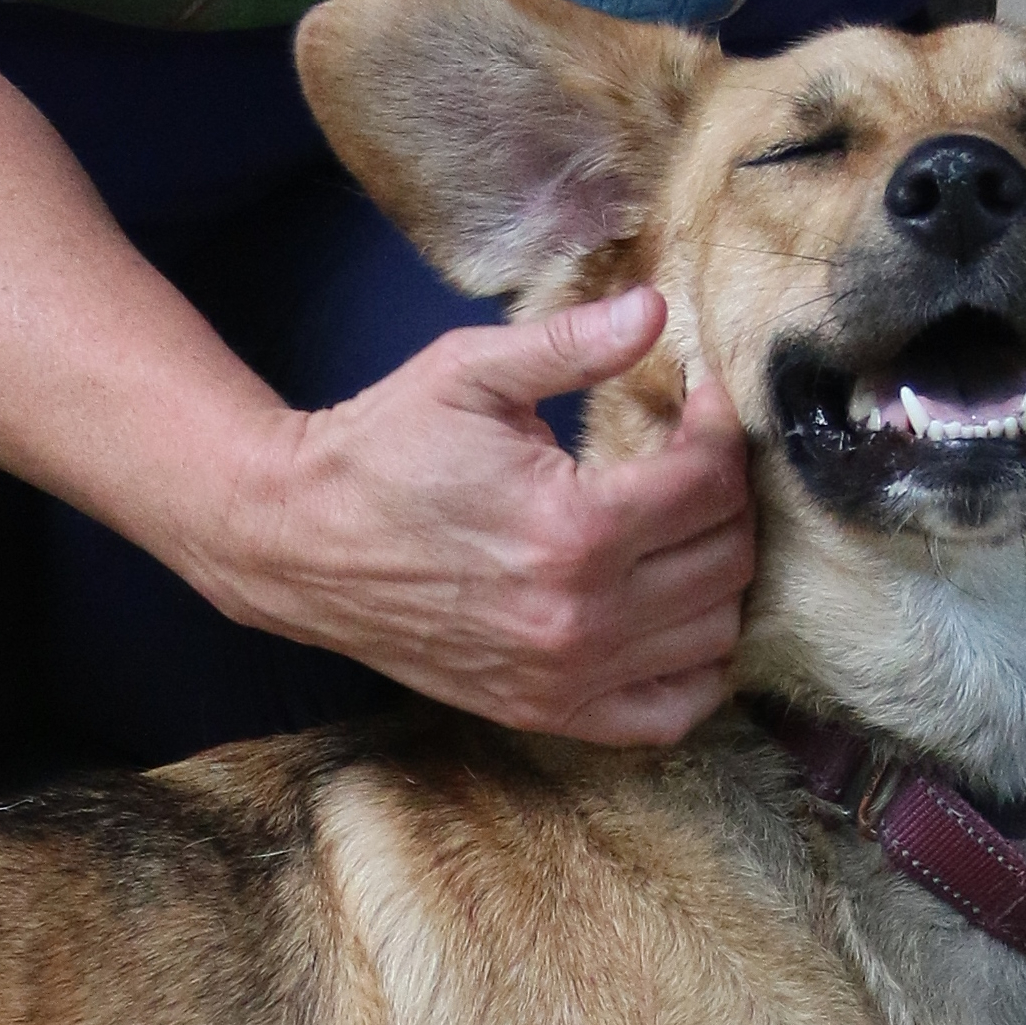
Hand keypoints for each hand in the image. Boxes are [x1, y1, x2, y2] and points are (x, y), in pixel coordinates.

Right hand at [228, 286, 753, 744]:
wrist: (298, 542)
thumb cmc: (382, 450)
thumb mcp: (470, 372)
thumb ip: (572, 343)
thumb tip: (656, 310)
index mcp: (574, 528)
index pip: (711, 483)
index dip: (721, 428)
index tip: (698, 400)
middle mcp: (582, 616)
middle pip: (727, 559)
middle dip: (727, 496)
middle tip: (694, 458)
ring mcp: (567, 676)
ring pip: (714, 635)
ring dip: (719, 574)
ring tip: (684, 526)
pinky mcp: (547, 710)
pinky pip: (670, 713)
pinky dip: (698, 669)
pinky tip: (680, 615)